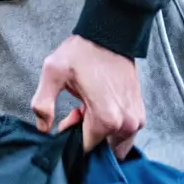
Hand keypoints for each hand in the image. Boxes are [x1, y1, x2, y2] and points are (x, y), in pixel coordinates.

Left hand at [31, 34, 144, 158]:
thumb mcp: (53, 72)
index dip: (72, 137)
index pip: (86, 150)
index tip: (67, 118)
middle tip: (77, 111)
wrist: (110, 33)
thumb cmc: (83, 52)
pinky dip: (111, 126)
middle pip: (101, 149)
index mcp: (106, 119)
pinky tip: (100, 105)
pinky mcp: (140, 113)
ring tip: (88, 107)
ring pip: (113, 143)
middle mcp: (126, 124)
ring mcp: (136, 120)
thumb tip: (43, 128)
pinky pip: (124, 133)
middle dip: (86, 136)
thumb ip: (42, 103)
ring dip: (99, 132)